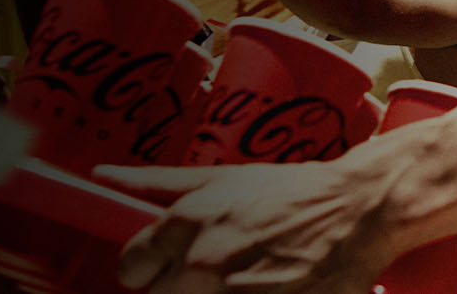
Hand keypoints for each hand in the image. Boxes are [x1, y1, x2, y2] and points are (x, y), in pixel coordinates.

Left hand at [95, 162, 397, 293]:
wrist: (356, 209)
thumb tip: (100, 173)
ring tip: (244, 279)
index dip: (149, 268)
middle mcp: (204, 261)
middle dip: (182, 288)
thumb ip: (154, 183)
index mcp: (186, 222)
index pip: (131, 268)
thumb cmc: (288, 192)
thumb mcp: (220, 178)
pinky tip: (260, 289)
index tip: (168, 265)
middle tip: (216, 272)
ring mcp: (234, 293)